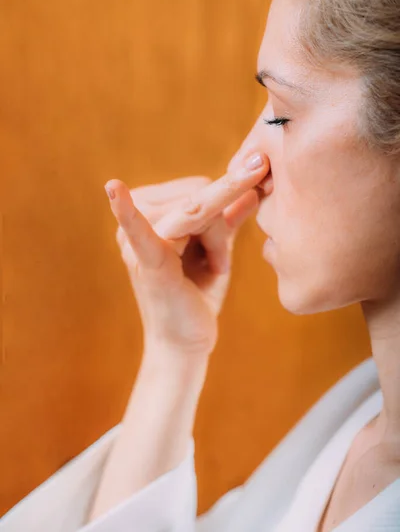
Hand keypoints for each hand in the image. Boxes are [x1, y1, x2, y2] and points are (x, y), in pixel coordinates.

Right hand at [104, 152, 268, 356]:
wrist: (185, 344)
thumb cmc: (197, 293)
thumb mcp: (215, 248)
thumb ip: (229, 217)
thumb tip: (257, 187)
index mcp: (149, 213)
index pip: (197, 188)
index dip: (223, 208)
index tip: (240, 209)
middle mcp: (136, 221)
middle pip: (198, 195)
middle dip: (219, 229)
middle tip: (217, 265)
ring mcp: (136, 241)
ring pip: (198, 209)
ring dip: (216, 242)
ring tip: (210, 269)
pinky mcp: (146, 263)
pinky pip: (139, 230)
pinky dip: (127, 211)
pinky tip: (115, 190)